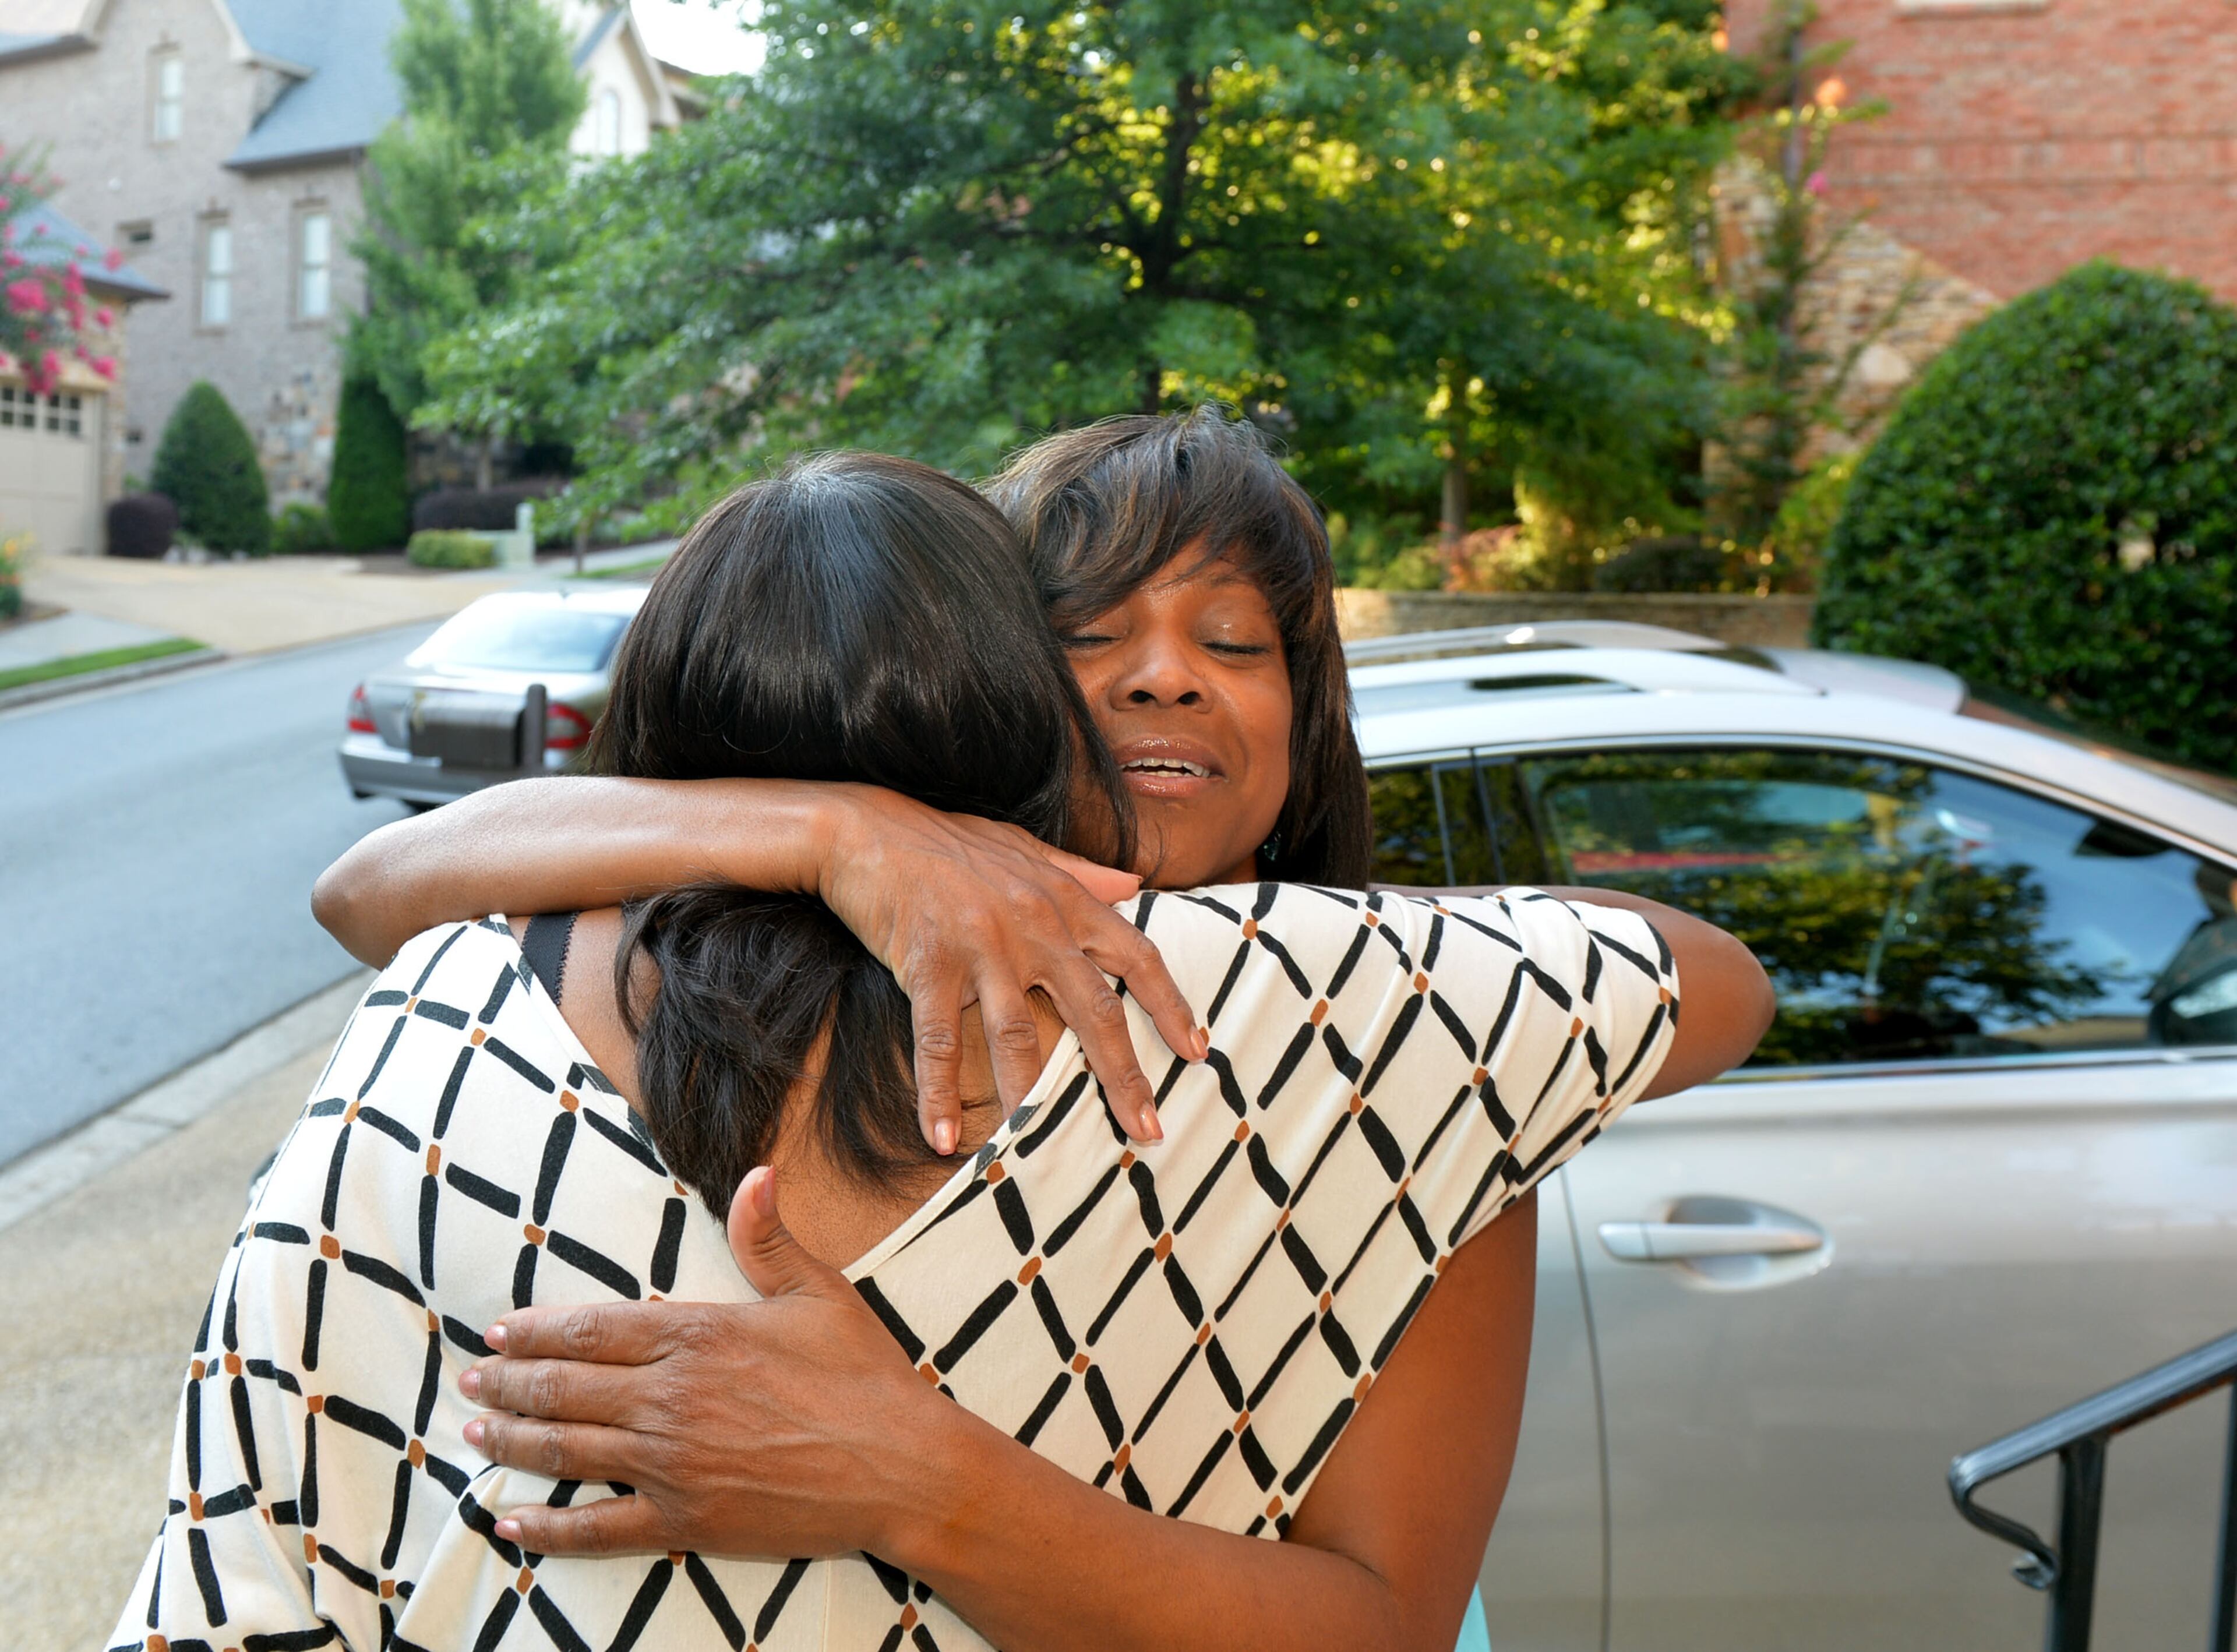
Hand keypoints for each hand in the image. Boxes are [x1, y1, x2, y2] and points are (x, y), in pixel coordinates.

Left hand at [461, 1168, 951, 1558]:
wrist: (899, 1466)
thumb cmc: (863, 1376)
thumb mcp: (818, 1292)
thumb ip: (769, 1236)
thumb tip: (756, 1173)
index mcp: (696, 1336)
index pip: (590, 1329)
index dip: (536, 1330)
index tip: (499, 1330)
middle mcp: (669, 1398)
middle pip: (563, 1387)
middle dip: (508, 1381)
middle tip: (473, 1378)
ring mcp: (670, 1463)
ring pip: (566, 1450)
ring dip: (513, 1439)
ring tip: (477, 1430)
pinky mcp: (683, 1519)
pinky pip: (596, 1528)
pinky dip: (547, 1527)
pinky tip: (512, 1522)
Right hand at [815, 786, 1204, 1151]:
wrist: (868, 828)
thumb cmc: (949, 842)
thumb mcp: (1025, 848)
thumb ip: (1082, 872)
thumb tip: (1136, 885)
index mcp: (1063, 899)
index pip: (1136, 955)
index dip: (1171, 1006)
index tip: (1198, 1051)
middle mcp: (1033, 925)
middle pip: (1094, 1009)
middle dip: (1125, 1075)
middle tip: (1148, 1131)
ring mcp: (981, 946)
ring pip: (1018, 1036)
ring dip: (1033, 1100)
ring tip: (1044, 1155)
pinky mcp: (928, 964)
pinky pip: (938, 1040)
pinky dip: (938, 1093)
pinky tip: (943, 1138)